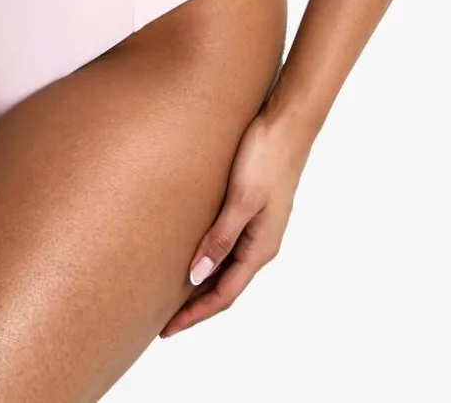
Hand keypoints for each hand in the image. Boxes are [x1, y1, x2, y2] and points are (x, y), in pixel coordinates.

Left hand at [160, 107, 312, 337]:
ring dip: (201, 281)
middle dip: (196, 305)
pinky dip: (208, 256)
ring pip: (226, 265)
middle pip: (225, 285)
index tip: (167, 330)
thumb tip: (196, 276)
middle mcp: (261, 241)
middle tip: (162, 319)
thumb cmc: (267, 155)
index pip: (224, 294)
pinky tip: (190, 250)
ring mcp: (258, 224)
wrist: (288, 120)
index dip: (195, 314)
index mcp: (261, 246)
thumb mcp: (240, 199)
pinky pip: (227, 243)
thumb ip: (220, 238)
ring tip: (171, 291)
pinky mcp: (251, 206)